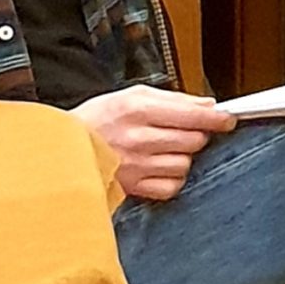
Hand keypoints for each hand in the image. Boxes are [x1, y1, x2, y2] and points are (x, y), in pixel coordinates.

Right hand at [71, 86, 237, 201]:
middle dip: (195, 135)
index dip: (216, 119)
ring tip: (162, 150)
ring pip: (185, 164)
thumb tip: (208, 106)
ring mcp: (135, 165)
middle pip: (193, 140)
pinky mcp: (132, 187)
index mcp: (136, 110)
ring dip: (181, 157)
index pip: (192, 115)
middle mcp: (137, 138)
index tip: (227, 119)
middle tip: (182, 132)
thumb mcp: (130, 96)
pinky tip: (157, 168)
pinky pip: (171, 186)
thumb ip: (173, 99)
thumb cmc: (94, 120)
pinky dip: (171, 178)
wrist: (57, 150)